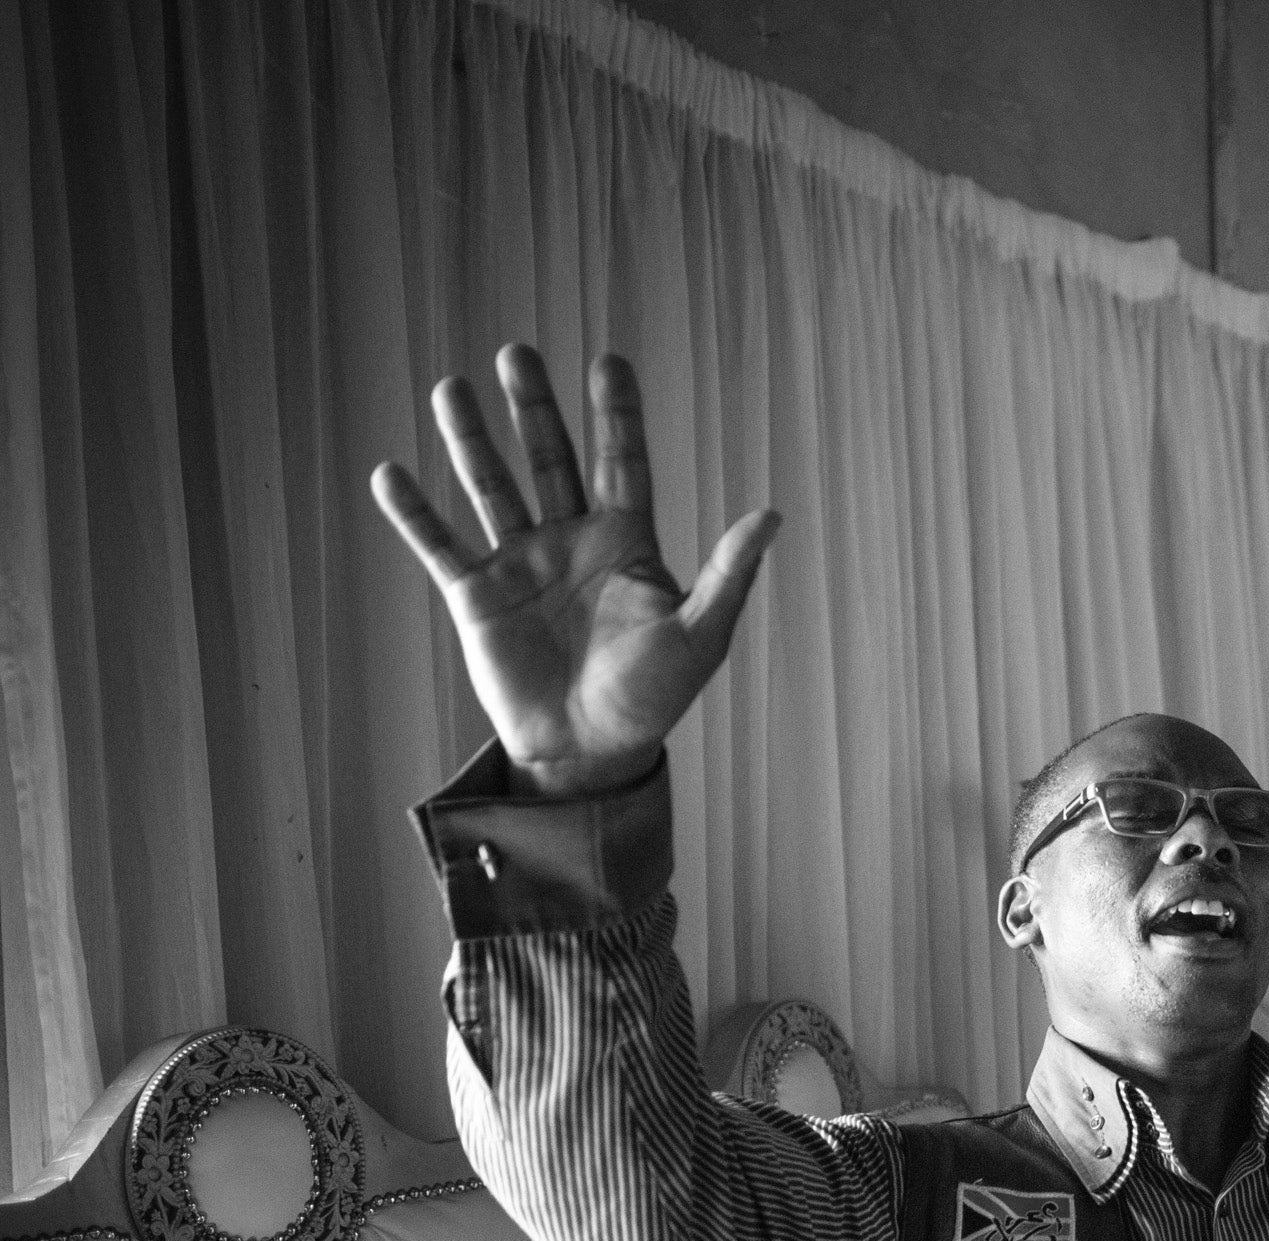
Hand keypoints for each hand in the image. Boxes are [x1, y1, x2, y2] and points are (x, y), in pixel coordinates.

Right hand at [372, 346, 780, 796]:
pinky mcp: (476, 597)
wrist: (591, 751)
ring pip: (492, 487)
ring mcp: (520, 564)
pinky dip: (414, 514)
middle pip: (551, 458)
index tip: (608, 361)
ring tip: (451, 388)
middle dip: (534, 408)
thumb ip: (729, 574)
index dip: (616, 415)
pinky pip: (440, 546)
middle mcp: (570, 540)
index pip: (621, 462)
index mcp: (626, 542)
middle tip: (517, 353)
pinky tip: (389, 473)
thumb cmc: (653, 697)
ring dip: (471, 440)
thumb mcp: (700, 635)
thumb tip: (772, 515)